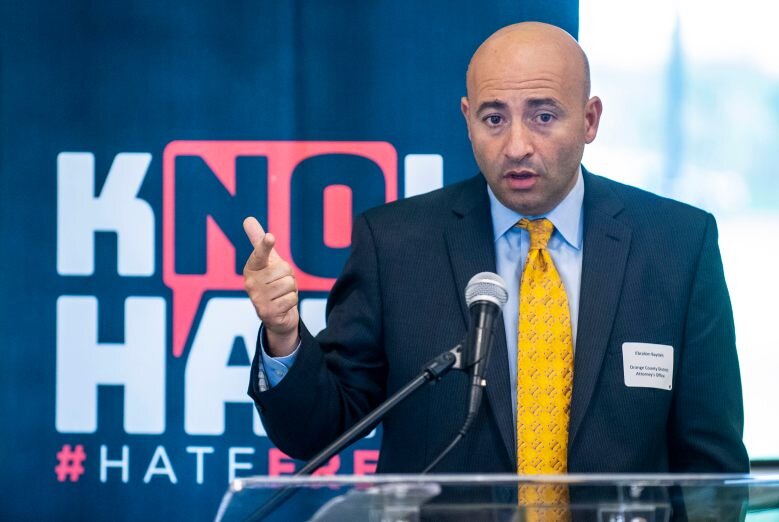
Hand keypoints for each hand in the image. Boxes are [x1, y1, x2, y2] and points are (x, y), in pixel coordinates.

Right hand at [242, 217, 299, 355]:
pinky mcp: (267, 312)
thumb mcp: (268, 263)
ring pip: (289, 283)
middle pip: (285, 268)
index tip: (270, 237)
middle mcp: (250, 283)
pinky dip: (291, 302)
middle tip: (280, 284)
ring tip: (281, 295)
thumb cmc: (272, 284)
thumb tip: (247, 219)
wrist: (276, 317)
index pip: (259, 254)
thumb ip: (259, 243)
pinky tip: (282, 305)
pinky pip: (292, 298)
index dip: (265, 245)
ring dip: (291, 290)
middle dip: (289, 276)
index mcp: (251, 268)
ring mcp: (257, 298)